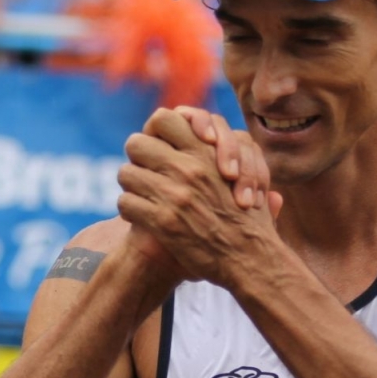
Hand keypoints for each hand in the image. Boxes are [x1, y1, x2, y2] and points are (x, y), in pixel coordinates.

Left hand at [117, 109, 282, 286]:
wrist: (251, 259)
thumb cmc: (251, 219)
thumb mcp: (247, 174)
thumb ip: (229, 154)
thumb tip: (209, 139)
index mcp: (206, 153)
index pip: (162, 119)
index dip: (155, 132)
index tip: (161, 148)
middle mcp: (187, 168)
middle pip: (135, 143)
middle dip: (138, 159)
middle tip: (146, 173)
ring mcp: (172, 194)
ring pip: (125, 174)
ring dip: (132, 187)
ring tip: (143, 198)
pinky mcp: (161, 222)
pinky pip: (125, 203)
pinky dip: (130, 212)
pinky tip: (143, 219)